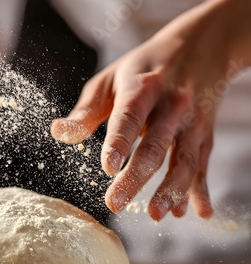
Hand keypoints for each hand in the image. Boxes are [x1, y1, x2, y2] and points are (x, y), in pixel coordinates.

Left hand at [51, 3, 241, 220]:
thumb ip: (87, 110)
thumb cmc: (144, 67)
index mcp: (143, 88)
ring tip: (154, 215)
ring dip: (172, 190)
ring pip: (184, 159)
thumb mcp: (111, 79)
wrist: (201, 48)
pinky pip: (202, 165)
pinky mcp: (205, 135)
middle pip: (155, 145)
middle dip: (135, 177)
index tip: (107, 167)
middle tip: (114, 204)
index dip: (119, 142)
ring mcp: (192, 121)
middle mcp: (172, 105)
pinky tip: (197, 213)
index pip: (130, 117)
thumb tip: (57, 133)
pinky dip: (200, 190)